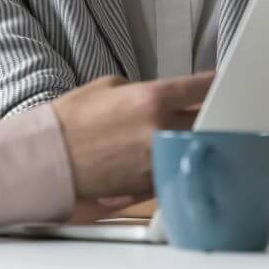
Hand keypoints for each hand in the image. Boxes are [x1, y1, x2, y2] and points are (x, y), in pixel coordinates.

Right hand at [49, 72, 212, 202]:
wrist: (48, 158)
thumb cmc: (71, 122)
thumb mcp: (108, 87)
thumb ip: (142, 90)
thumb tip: (163, 97)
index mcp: (151, 98)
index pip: (200, 88)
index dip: (215, 85)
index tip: (220, 84)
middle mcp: (160, 129)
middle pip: (206, 122)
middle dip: (209, 116)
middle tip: (209, 113)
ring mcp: (157, 159)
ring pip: (194, 149)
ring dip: (195, 143)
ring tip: (190, 137)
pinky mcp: (150, 184)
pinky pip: (176, 170)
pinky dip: (177, 164)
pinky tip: (173, 159)